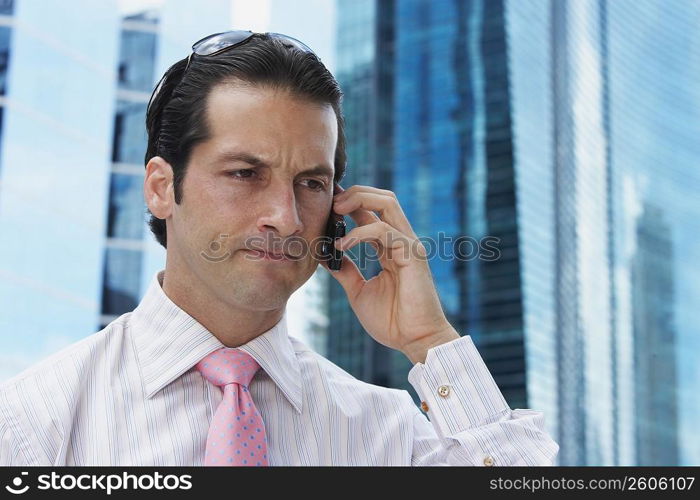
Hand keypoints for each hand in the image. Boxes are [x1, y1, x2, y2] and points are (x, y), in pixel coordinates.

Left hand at [320, 185, 459, 363]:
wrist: (415, 341)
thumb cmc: (392, 321)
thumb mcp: (358, 291)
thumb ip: (346, 271)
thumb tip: (326, 257)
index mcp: (390, 247)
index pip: (371, 213)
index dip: (349, 203)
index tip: (325, 205)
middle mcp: (401, 240)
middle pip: (382, 198)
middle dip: (354, 193)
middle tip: (330, 203)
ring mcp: (409, 244)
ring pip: (387, 203)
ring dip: (358, 201)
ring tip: (335, 211)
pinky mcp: (412, 254)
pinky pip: (384, 231)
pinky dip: (359, 233)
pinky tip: (342, 245)